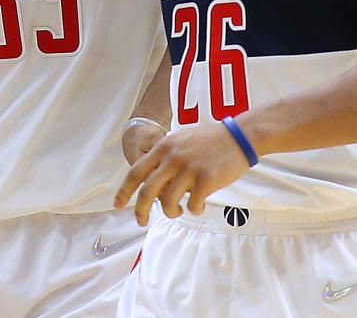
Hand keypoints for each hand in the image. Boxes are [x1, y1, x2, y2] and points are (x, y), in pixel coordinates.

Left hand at [114, 123, 251, 225]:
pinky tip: (199, 206)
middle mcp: (172, 158)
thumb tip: (152, 179)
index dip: (124, 191)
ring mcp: (189, 169)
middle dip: (140, 210)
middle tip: (141, 221)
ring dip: (171, 211)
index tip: (118, 204)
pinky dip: (195, 210)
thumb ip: (165, 157)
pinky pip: (194, 205)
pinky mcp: (206, 180)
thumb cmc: (209, 140)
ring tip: (177, 211)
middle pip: (147, 191)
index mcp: (163, 148)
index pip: (135, 172)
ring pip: (169, 202)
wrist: (238, 136)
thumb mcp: (180, 140)